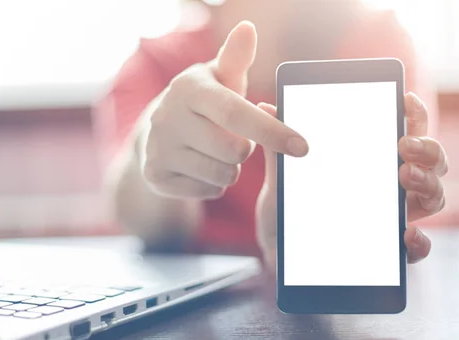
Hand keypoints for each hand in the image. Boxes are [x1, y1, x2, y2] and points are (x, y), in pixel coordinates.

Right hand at [141, 21, 307, 198]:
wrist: (158, 133)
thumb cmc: (205, 102)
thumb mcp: (219, 78)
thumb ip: (236, 58)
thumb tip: (248, 29)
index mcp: (189, 89)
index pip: (236, 113)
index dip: (272, 131)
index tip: (302, 146)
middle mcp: (168, 117)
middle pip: (234, 151)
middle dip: (246, 149)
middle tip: (236, 138)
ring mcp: (158, 149)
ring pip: (223, 175)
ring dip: (231, 168)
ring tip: (218, 152)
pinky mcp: (156, 176)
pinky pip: (208, 192)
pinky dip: (214, 184)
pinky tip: (203, 167)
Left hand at [255, 93, 447, 266]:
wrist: (278, 250)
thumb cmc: (288, 208)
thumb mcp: (284, 177)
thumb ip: (282, 148)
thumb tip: (270, 107)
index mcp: (372, 159)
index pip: (405, 130)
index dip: (413, 113)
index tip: (405, 99)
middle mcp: (392, 183)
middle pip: (432, 159)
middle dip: (427, 147)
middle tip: (405, 145)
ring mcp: (395, 215)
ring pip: (434, 195)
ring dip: (428, 183)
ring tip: (406, 177)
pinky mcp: (391, 249)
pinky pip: (418, 246)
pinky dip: (420, 241)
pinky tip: (408, 235)